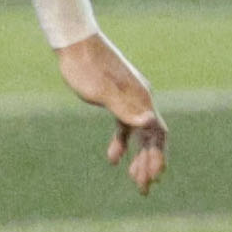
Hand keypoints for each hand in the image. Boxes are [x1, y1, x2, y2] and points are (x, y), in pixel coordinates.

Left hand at [55, 32, 167, 192]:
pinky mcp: (116, 97)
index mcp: (141, 98)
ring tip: (134, 180)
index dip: (157, 157)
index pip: (157, 134)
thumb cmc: (84, 67)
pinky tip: (113, 158)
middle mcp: (140, 99)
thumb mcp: (101, 91)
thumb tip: (149, 124)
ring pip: (140, 133)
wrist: (74, 42)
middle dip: (150, 163)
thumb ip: (123, 108)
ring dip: (139, 156)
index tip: (151, 179)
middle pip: (152, 137)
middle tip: (143, 189)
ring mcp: (129, 98)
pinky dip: (122, 142)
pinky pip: (125, 125)